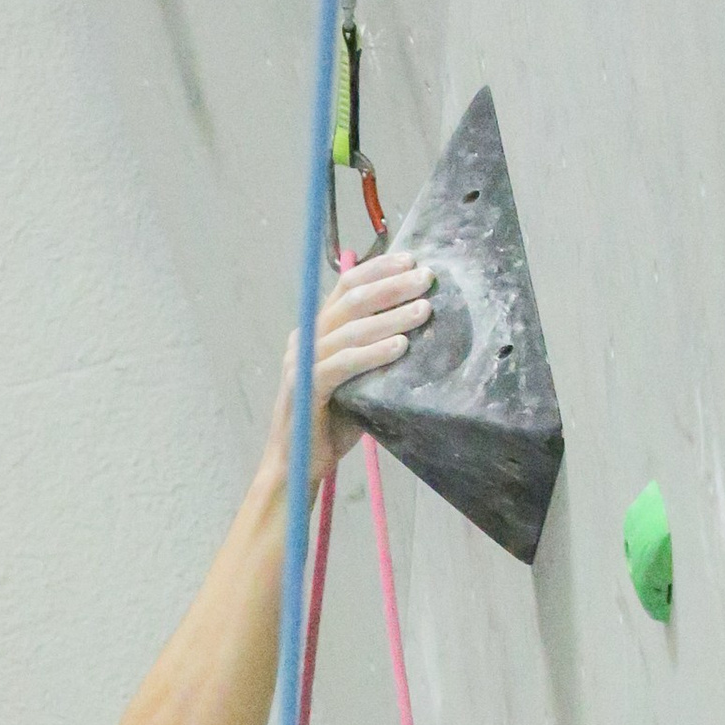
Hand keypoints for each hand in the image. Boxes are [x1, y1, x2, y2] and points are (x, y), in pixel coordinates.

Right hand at [262, 252, 433, 492]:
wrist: (296, 464)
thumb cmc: (331, 422)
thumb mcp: (358, 379)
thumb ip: (375, 353)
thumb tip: (417, 330)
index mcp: (316, 329)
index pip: (346, 285)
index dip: (378, 269)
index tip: (411, 260)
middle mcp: (306, 337)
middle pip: (351, 299)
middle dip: (392, 285)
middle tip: (427, 279)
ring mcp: (302, 361)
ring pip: (351, 329)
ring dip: (392, 317)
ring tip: (425, 311)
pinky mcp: (306, 386)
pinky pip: (343, 363)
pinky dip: (374, 352)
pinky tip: (401, 346)